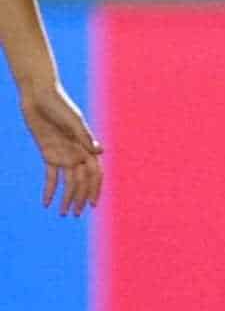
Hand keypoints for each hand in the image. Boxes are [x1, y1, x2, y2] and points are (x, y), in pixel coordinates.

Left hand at [19, 77, 99, 214]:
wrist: (38, 96)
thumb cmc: (59, 104)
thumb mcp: (72, 120)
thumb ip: (84, 136)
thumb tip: (100, 151)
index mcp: (87, 146)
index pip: (95, 173)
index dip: (94, 189)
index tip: (92, 205)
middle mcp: (78, 153)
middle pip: (81, 181)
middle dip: (80, 199)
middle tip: (75, 215)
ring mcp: (63, 154)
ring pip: (68, 182)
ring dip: (67, 198)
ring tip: (63, 214)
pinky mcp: (49, 154)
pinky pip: (51, 176)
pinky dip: (50, 189)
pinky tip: (47, 203)